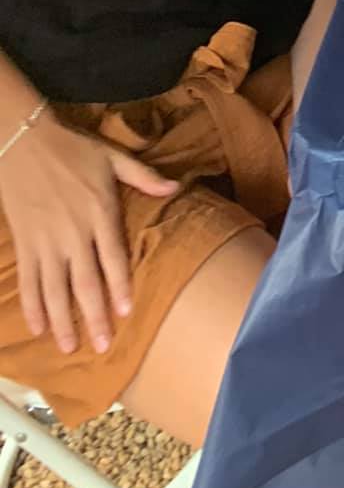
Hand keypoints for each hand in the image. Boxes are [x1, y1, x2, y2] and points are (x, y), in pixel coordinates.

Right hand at [0, 116, 177, 354]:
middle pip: (85, 282)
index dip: (119, 287)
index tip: (126, 313)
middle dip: (94, 317)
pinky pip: (28, 281)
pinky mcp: (25, 243)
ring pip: (54, 289)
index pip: (113, 258)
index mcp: (99, 212)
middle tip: (103, 345)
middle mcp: (73, 233)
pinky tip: (38, 327)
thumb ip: (143, 177)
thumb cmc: (73, 148)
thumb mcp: (113, 157)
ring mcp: (46, 241)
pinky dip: (32, 306)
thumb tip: (175, 186)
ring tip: (70, 347)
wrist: (24, 140)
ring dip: (62, 321)